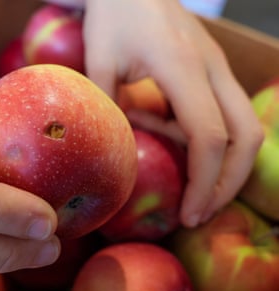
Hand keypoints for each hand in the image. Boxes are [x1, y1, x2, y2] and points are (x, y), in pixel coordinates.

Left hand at [80, 0, 263, 226]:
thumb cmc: (114, 15)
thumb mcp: (100, 62)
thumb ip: (110, 108)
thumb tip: (115, 153)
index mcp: (183, 68)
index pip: (210, 137)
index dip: (205, 182)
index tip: (190, 213)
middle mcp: (213, 69)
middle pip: (247, 137)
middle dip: (229, 182)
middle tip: (199, 211)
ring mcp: (218, 68)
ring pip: (245, 126)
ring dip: (224, 164)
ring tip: (187, 184)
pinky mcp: (213, 70)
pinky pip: (226, 113)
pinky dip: (210, 140)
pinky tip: (174, 141)